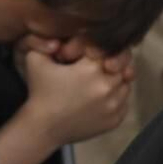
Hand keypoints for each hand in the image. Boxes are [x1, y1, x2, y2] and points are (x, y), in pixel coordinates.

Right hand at [18, 47, 133, 144]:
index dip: (98, 49)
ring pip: (126, 83)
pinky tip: (98, 98)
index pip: (108, 48)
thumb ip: (48, 40)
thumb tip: (64, 36)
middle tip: (96, 66)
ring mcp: (114, 105)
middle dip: (111, 62)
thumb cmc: (40, 91)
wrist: (43, 127)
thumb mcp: (36, 59)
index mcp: (91, 69)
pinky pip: (124, 101)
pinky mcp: (116, 119)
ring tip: (95, 82)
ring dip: (115, 79)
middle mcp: (108, 86)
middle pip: (122, 64)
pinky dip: (115, 97)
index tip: (88, 54)